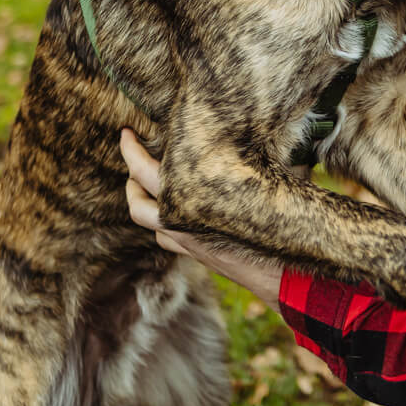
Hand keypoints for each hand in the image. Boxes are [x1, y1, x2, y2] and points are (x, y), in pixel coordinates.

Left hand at [120, 128, 285, 309]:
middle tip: (128, 146)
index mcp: (190, 195)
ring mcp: (184, 238)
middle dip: (129, 169)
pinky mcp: (193, 252)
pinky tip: (169, 208)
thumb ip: (256, 153)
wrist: (280, 275)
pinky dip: (159, 219)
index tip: (126, 132)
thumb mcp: (269, 180)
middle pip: (136, 196)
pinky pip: (162, 235)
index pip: (144, 171)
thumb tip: (253, 130)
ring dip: (138, 197)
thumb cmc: (278, 223)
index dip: (131, 149)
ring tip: (140, 180)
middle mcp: (180, 218)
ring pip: (144, 218)